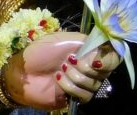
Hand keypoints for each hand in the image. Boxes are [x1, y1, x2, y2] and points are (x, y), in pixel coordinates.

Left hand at [4, 32, 120, 108]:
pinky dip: (70, 87)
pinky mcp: (76, 97)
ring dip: (75, 76)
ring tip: (60, 70)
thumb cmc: (39, 51)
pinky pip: (85, 95)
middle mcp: (89, 66)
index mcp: (88, 49)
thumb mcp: (62, 39)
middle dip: (87, 66)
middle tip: (69, 61)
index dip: (109, 58)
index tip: (96, 60)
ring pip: (94, 84)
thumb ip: (86, 42)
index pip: (113, 54)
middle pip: (106, 71)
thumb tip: (106, 50)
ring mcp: (84, 82)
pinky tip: (58, 79)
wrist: (22, 71)